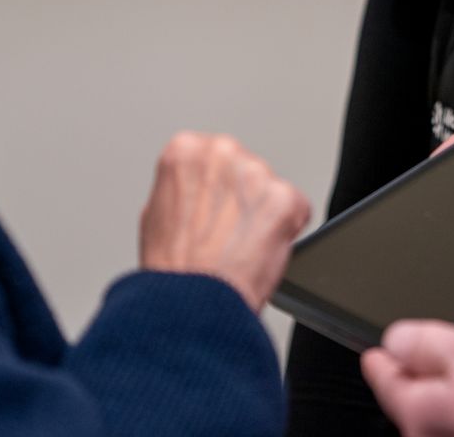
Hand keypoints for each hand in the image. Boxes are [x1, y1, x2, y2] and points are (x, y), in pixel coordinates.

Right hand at [138, 132, 310, 310]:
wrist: (191, 304)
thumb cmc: (173, 269)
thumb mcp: (157, 213)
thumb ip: (184, 187)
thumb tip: (200, 188)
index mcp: (186, 150)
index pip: (215, 159)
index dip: (216, 191)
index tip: (211, 211)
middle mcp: (223, 151)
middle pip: (245, 170)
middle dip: (242, 198)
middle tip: (227, 233)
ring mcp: (256, 173)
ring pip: (270, 190)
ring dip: (264, 215)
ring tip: (240, 246)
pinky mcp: (286, 198)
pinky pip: (296, 210)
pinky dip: (287, 231)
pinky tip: (260, 250)